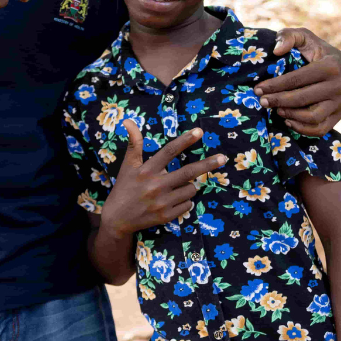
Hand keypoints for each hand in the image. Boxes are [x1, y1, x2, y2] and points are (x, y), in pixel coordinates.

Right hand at [100, 121, 226, 236]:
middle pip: (188, 172)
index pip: (169, 151)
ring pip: (190, 189)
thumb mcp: (128, 165)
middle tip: (223, 158)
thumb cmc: (124, 188)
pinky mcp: (166, 216)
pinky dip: (185, 200)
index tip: (199, 131)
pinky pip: (187, 205)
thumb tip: (128, 121)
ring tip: (177, 186)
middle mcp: (155, 185)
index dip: (185, 140)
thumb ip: (134, 143)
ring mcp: (162, 202)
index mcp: (147, 170)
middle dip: (207, 164)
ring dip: (189, 185)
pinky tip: (174, 199)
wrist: (117, 219)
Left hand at [253, 28, 340, 136]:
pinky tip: (288, 120)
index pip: (297, 79)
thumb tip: (276, 51)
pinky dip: (302, 128)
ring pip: (312, 117)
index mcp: (331, 66)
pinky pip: (320, 129)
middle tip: (262, 101)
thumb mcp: (304, 37)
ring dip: (290, 115)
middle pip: (302, 99)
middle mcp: (340, 86)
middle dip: (278, 101)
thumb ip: (288, 36)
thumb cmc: (316, 51)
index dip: (274, 85)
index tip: (257, 89)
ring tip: (276, 109)